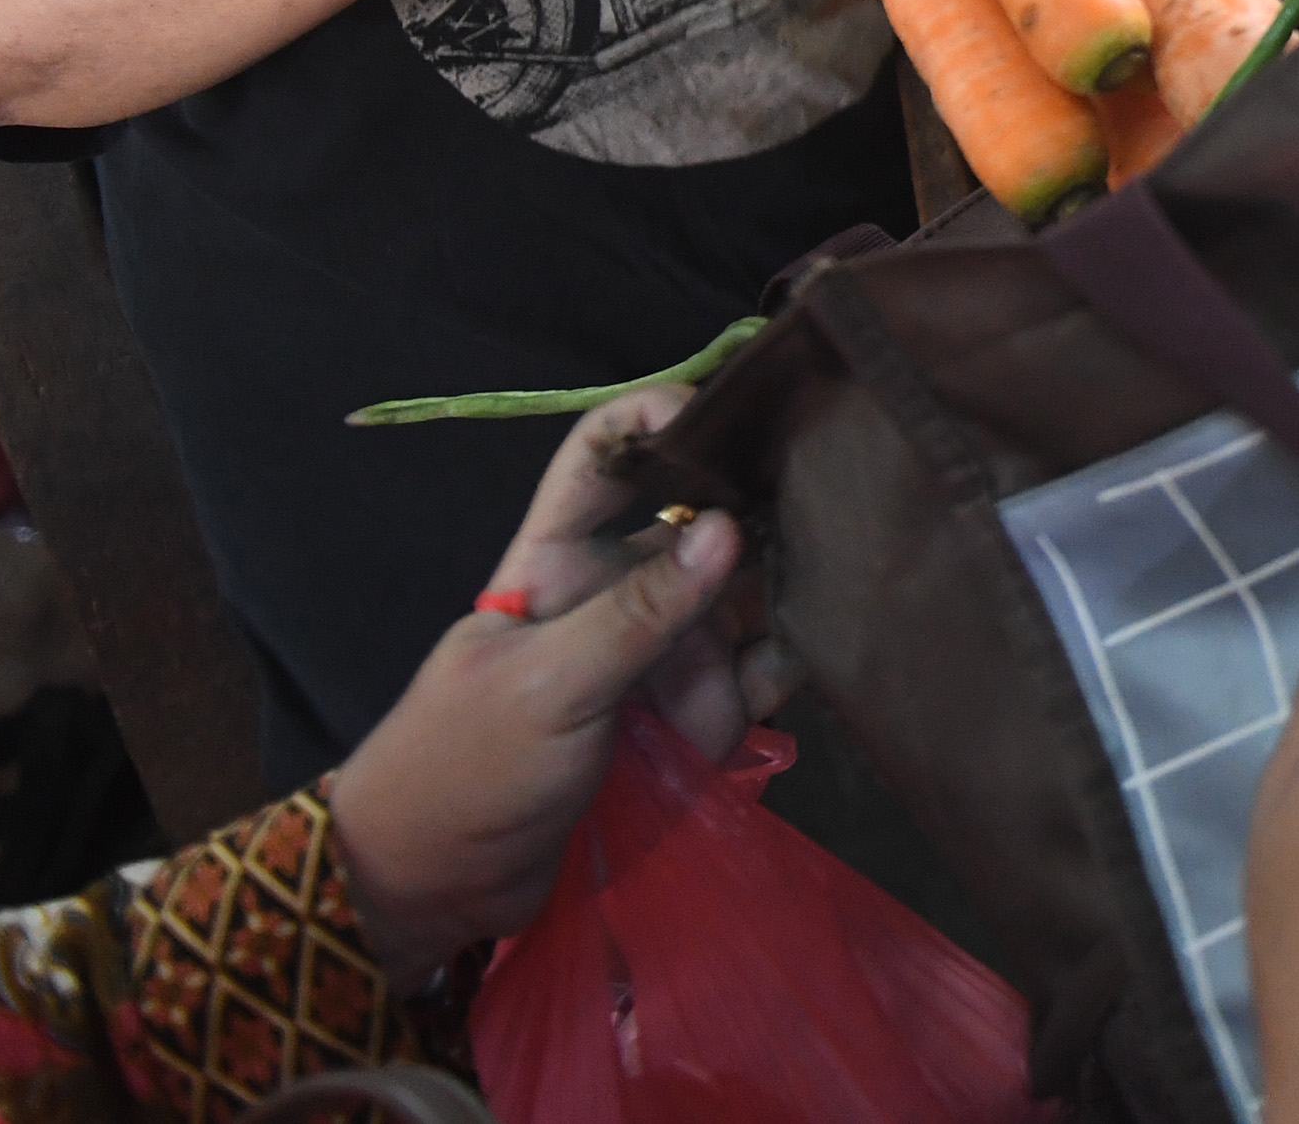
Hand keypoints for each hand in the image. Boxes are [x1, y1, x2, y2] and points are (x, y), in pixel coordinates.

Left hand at [327, 387, 793, 989]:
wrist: (442, 888)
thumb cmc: (466, 766)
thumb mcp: (548, 686)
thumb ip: (640, 612)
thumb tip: (728, 528)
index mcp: (558, 560)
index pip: (606, 456)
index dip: (657, 417)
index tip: (729, 410)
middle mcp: (618, 591)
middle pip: (700, 518)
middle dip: (761, 501)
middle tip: (839, 490)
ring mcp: (662, 653)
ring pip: (745, 593)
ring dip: (792, 582)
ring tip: (856, 568)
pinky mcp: (695, 711)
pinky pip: (759, 668)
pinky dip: (797, 654)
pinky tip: (834, 641)